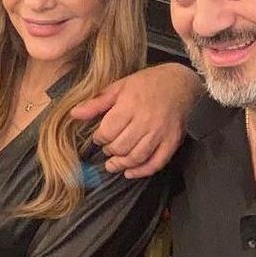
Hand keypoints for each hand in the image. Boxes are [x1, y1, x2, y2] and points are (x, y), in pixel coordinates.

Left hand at [70, 63, 201, 177]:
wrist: (181, 83)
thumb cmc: (146, 83)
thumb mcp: (119, 86)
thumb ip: (96, 103)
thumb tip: (74, 114)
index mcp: (130, 104)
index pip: (108, 131)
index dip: (99, 138)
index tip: (99, 137)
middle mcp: (146, 120)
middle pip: (121, 146)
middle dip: (110, 151)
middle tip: (107, 149)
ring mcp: (161, 132)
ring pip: (137, 156)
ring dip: (121, 164)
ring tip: (113, 164)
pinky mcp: (173, 141)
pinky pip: (157, 162)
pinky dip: (142, 171)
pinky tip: (130, 173)